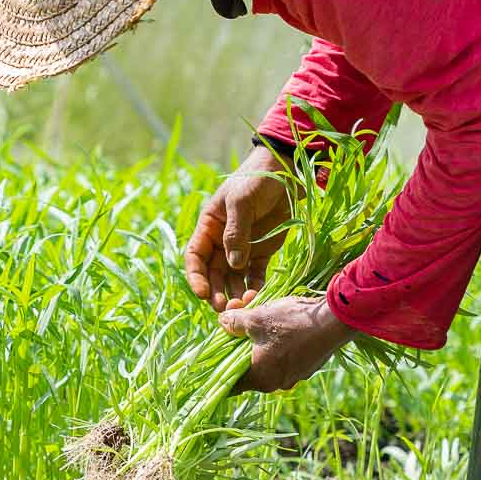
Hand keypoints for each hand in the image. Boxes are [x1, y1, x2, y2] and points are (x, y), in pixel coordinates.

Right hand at [184, 146, 297, 311]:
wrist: (284, 171)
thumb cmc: (255, 180)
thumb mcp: (240, 201)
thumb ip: (235, 232)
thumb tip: (234, 264)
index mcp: (209, 227)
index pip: (195, 256)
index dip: (196, 277)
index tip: (202, 293)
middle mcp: (222, 242)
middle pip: (213, 273)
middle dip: (216, 291)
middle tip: (224, 308)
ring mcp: (242, 249)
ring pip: (233, 279)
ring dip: (235, 294)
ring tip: (242, 308)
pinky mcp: (263, 253)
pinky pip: (256, 275)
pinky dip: (256, 287)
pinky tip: (258, 298)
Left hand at [220, 295, 355, 393]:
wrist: (335, 320)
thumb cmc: (291, 321)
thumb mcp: (256, 318)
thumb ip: (234, 323)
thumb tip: (221, 322)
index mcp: (260, 378)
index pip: (232, 385)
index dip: (221, 373)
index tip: (215, 361)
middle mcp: (276, 383)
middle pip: (250, 372)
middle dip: (242, 352)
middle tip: (238, 331)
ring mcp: (295, 376)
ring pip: (269, 364)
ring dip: (262, 348)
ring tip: (261, 325)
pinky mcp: (308, 367)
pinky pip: (285, 360)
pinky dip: (279, 348)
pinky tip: (281, 329)